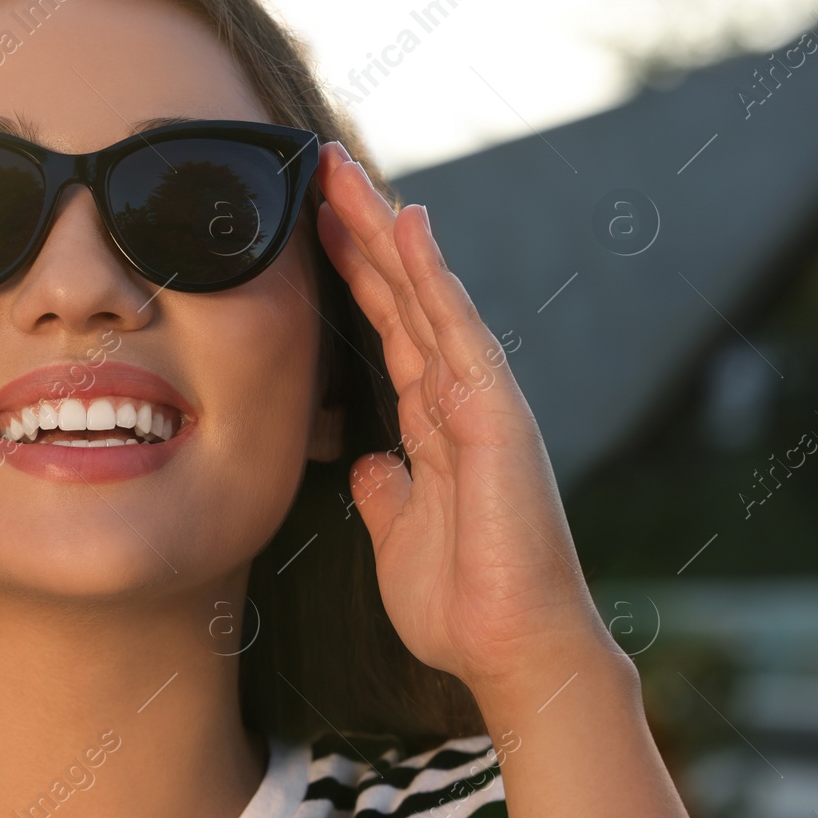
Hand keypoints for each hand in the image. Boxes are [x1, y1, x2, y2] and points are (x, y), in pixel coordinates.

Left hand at [314, 141, 613, 692]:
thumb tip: (363, 461)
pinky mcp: (495, 414)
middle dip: (357, 229)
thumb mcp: (397, 535)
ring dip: (382, 229)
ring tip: (341, 170)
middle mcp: (456, 395)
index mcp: (431, 418)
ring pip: (423, 294)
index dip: (348, 272)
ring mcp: (479, 398)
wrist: (508, 652)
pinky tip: (403, 221)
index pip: (383, 324)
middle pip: (399, 293)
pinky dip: (430, 273)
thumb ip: (385, 491)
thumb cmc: (461, 601)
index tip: (309, 221)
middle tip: (317, 165)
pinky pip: (456, 329)